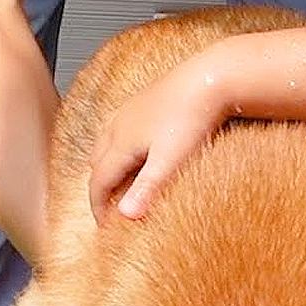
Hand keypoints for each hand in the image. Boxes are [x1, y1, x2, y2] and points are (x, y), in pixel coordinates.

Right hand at [88, 50, 229, 221]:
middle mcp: (117, 126)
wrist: (207, 79)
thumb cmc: (191, 118)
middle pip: (97, 164)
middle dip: (100, 189)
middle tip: (110, 210)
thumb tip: (124, 215)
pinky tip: (137, 154)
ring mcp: (128, 113)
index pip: (98, 182)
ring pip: (106, 146)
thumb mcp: (170, 161)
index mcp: (120, 142)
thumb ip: (147, 188)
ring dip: (107, 169)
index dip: (98, 207)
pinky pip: (120, 132)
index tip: (104, 226)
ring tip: (120, 187)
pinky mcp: (142, 104)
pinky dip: (119, 151)